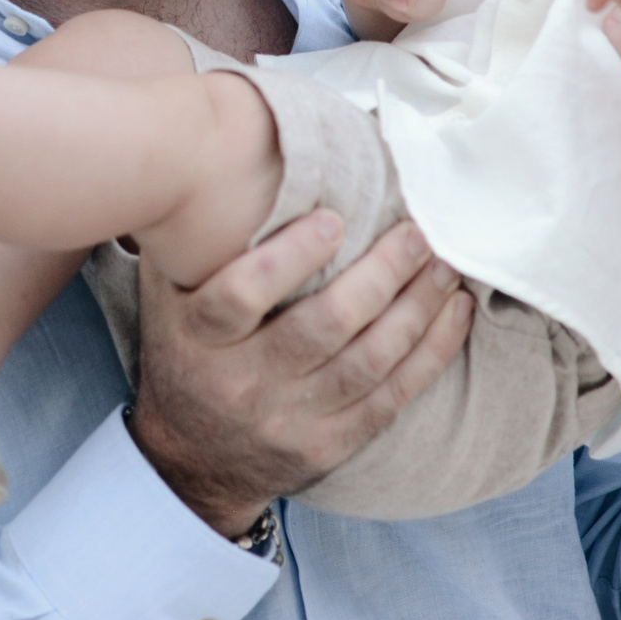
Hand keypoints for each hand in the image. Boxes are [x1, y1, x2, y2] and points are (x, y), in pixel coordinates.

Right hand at [129, 212, 475, 535]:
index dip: (290, 257)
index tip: (334, 218)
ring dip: (416, 310)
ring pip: (366, 363)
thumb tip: (229, 159)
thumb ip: (192, 240)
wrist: (189, 459)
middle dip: (380, 276)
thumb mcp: (167, 296)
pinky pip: (389, 400)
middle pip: (321, 328)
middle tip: (417, 233)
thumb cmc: (187, 351)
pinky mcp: (327, 446)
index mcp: (199, 337)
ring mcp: (288, 420)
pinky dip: (430, 355)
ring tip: (444, 266)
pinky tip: (453, 314)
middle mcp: (242, 383)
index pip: (240, 295)